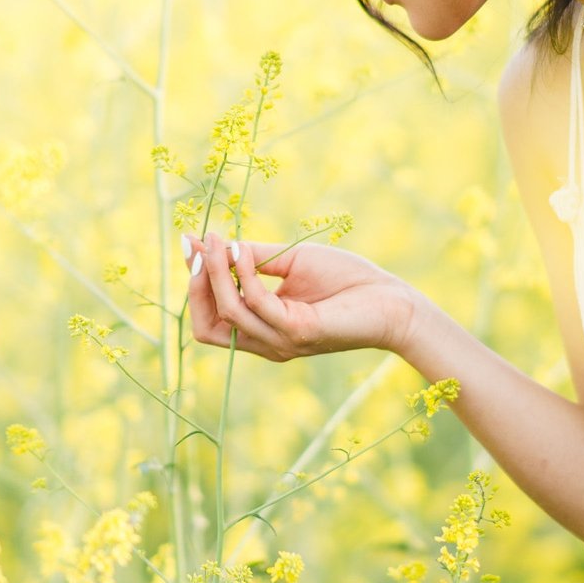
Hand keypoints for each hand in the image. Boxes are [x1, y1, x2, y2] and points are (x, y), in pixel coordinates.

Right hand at [180, 231, 418, 360]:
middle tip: (199, 246)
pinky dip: (244, 275)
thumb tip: (213, 243)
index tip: (190, 243)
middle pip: (207, 326)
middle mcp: (266, 342)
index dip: (195, 283)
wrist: (392, 299)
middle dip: (196, 285)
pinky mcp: (299, 332)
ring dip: (216, 273)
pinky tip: (243, 250)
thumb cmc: (347, 280)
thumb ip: (253, 258)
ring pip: (228, 312)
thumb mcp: (290, 262)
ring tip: (217, 240)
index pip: (211, 317)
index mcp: (262, 329)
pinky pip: (257, 304)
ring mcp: (281, 341)